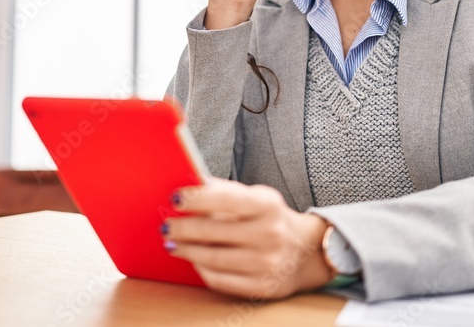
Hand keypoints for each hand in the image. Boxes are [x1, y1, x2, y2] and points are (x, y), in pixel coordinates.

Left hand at [162, 179, 333, 298]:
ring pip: (213, 258)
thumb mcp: (256, 198)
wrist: (307, 253)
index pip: (226, 199)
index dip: (197, 198)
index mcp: (268, 205)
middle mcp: (270, 234)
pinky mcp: (262, 287)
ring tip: (172, 243)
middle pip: (213, 231)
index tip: (175, 198)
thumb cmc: (271, 219)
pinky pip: (220, 280)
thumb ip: (224, 192)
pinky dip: (201, 269)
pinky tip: (193, 260)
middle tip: (166, 225)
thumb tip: (188, 186)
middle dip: (183, 228)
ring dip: (186, 250)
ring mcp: (267, 264)